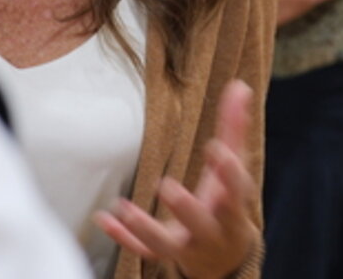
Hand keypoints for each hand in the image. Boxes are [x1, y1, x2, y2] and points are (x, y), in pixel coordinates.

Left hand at [96, 80, 256, 278]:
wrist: (224, 255)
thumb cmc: (229, 201)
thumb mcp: (235, 167)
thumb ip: (235, 128)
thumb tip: (239, 86)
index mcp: (232, 208)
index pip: (234, 192)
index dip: (227, 171)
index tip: (215, 147)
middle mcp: (211, 231)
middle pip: (200, 222)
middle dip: (185, 208)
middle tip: (165, 185)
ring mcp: (186, 247)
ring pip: (165, 244)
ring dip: (144, 227)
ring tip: (124, 207)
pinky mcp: (164, 255)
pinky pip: (142, 251)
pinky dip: (123, 237)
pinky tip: (103, 218)